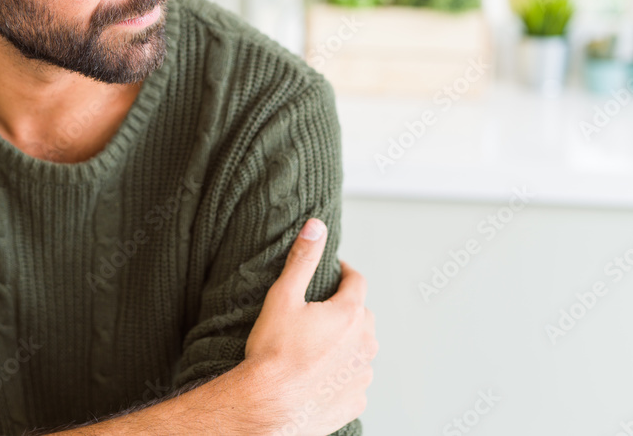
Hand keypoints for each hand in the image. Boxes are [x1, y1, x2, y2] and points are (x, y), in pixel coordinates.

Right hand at [244, 218, 377, 435]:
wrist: (267, 405)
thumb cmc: (272, 353)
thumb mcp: (282, 297)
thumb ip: (302, 259)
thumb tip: (316, 227)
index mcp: (350, 314)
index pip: (357, 282)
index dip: (345, 273)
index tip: (336, 272)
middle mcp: (365, 343)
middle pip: (362, 315)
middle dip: (345, 309)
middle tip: (319, 313)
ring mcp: (363, 374)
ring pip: (361, 349)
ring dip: (346, 343)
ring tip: (317, 346)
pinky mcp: (356, 400)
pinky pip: (355, 379)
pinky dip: (343, 373)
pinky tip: (320, 374)